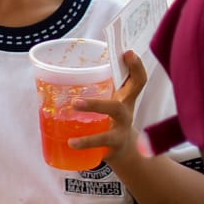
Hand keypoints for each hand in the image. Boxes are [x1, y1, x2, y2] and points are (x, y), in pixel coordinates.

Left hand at [70, 51, 147, 166]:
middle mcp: (125, 115)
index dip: (136, 68)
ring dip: (89, 139)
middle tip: (75, 102)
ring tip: (71, 140)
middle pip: (116, 109)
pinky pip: (100, 149)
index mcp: (124, 100)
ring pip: (108, 136)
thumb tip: (67, 69)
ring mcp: (120, 134)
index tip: (128, 53)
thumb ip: (98, 86)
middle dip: (96, 105)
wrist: (126, 150)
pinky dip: (85, 146)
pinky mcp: (113, 149)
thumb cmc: (113, 118)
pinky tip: (71, 144)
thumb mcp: (110, 100)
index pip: (137, 82)